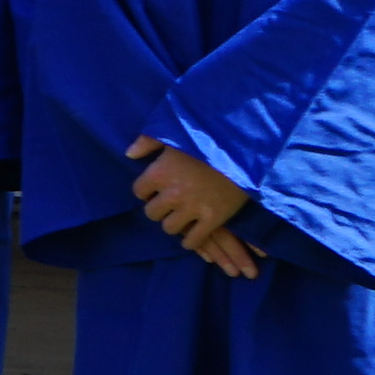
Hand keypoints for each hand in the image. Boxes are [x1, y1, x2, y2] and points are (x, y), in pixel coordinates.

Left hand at [128, 136, 257, 276]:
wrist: (244, 150)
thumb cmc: (206, 139)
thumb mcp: (175, 134)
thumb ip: (148, 141)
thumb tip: (129, 153)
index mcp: (159, 172)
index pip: (139, 191)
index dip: (147, 190)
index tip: (156, 189)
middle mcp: (172, 194)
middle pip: (152, 213)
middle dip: (159, 208)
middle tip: (169, 204)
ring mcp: (192, 208)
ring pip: (169, 228)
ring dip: (173, 224)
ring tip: (180, 217)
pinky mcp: (213, 219)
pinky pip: (194, 240)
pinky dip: (191, 241)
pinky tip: (193, 234)